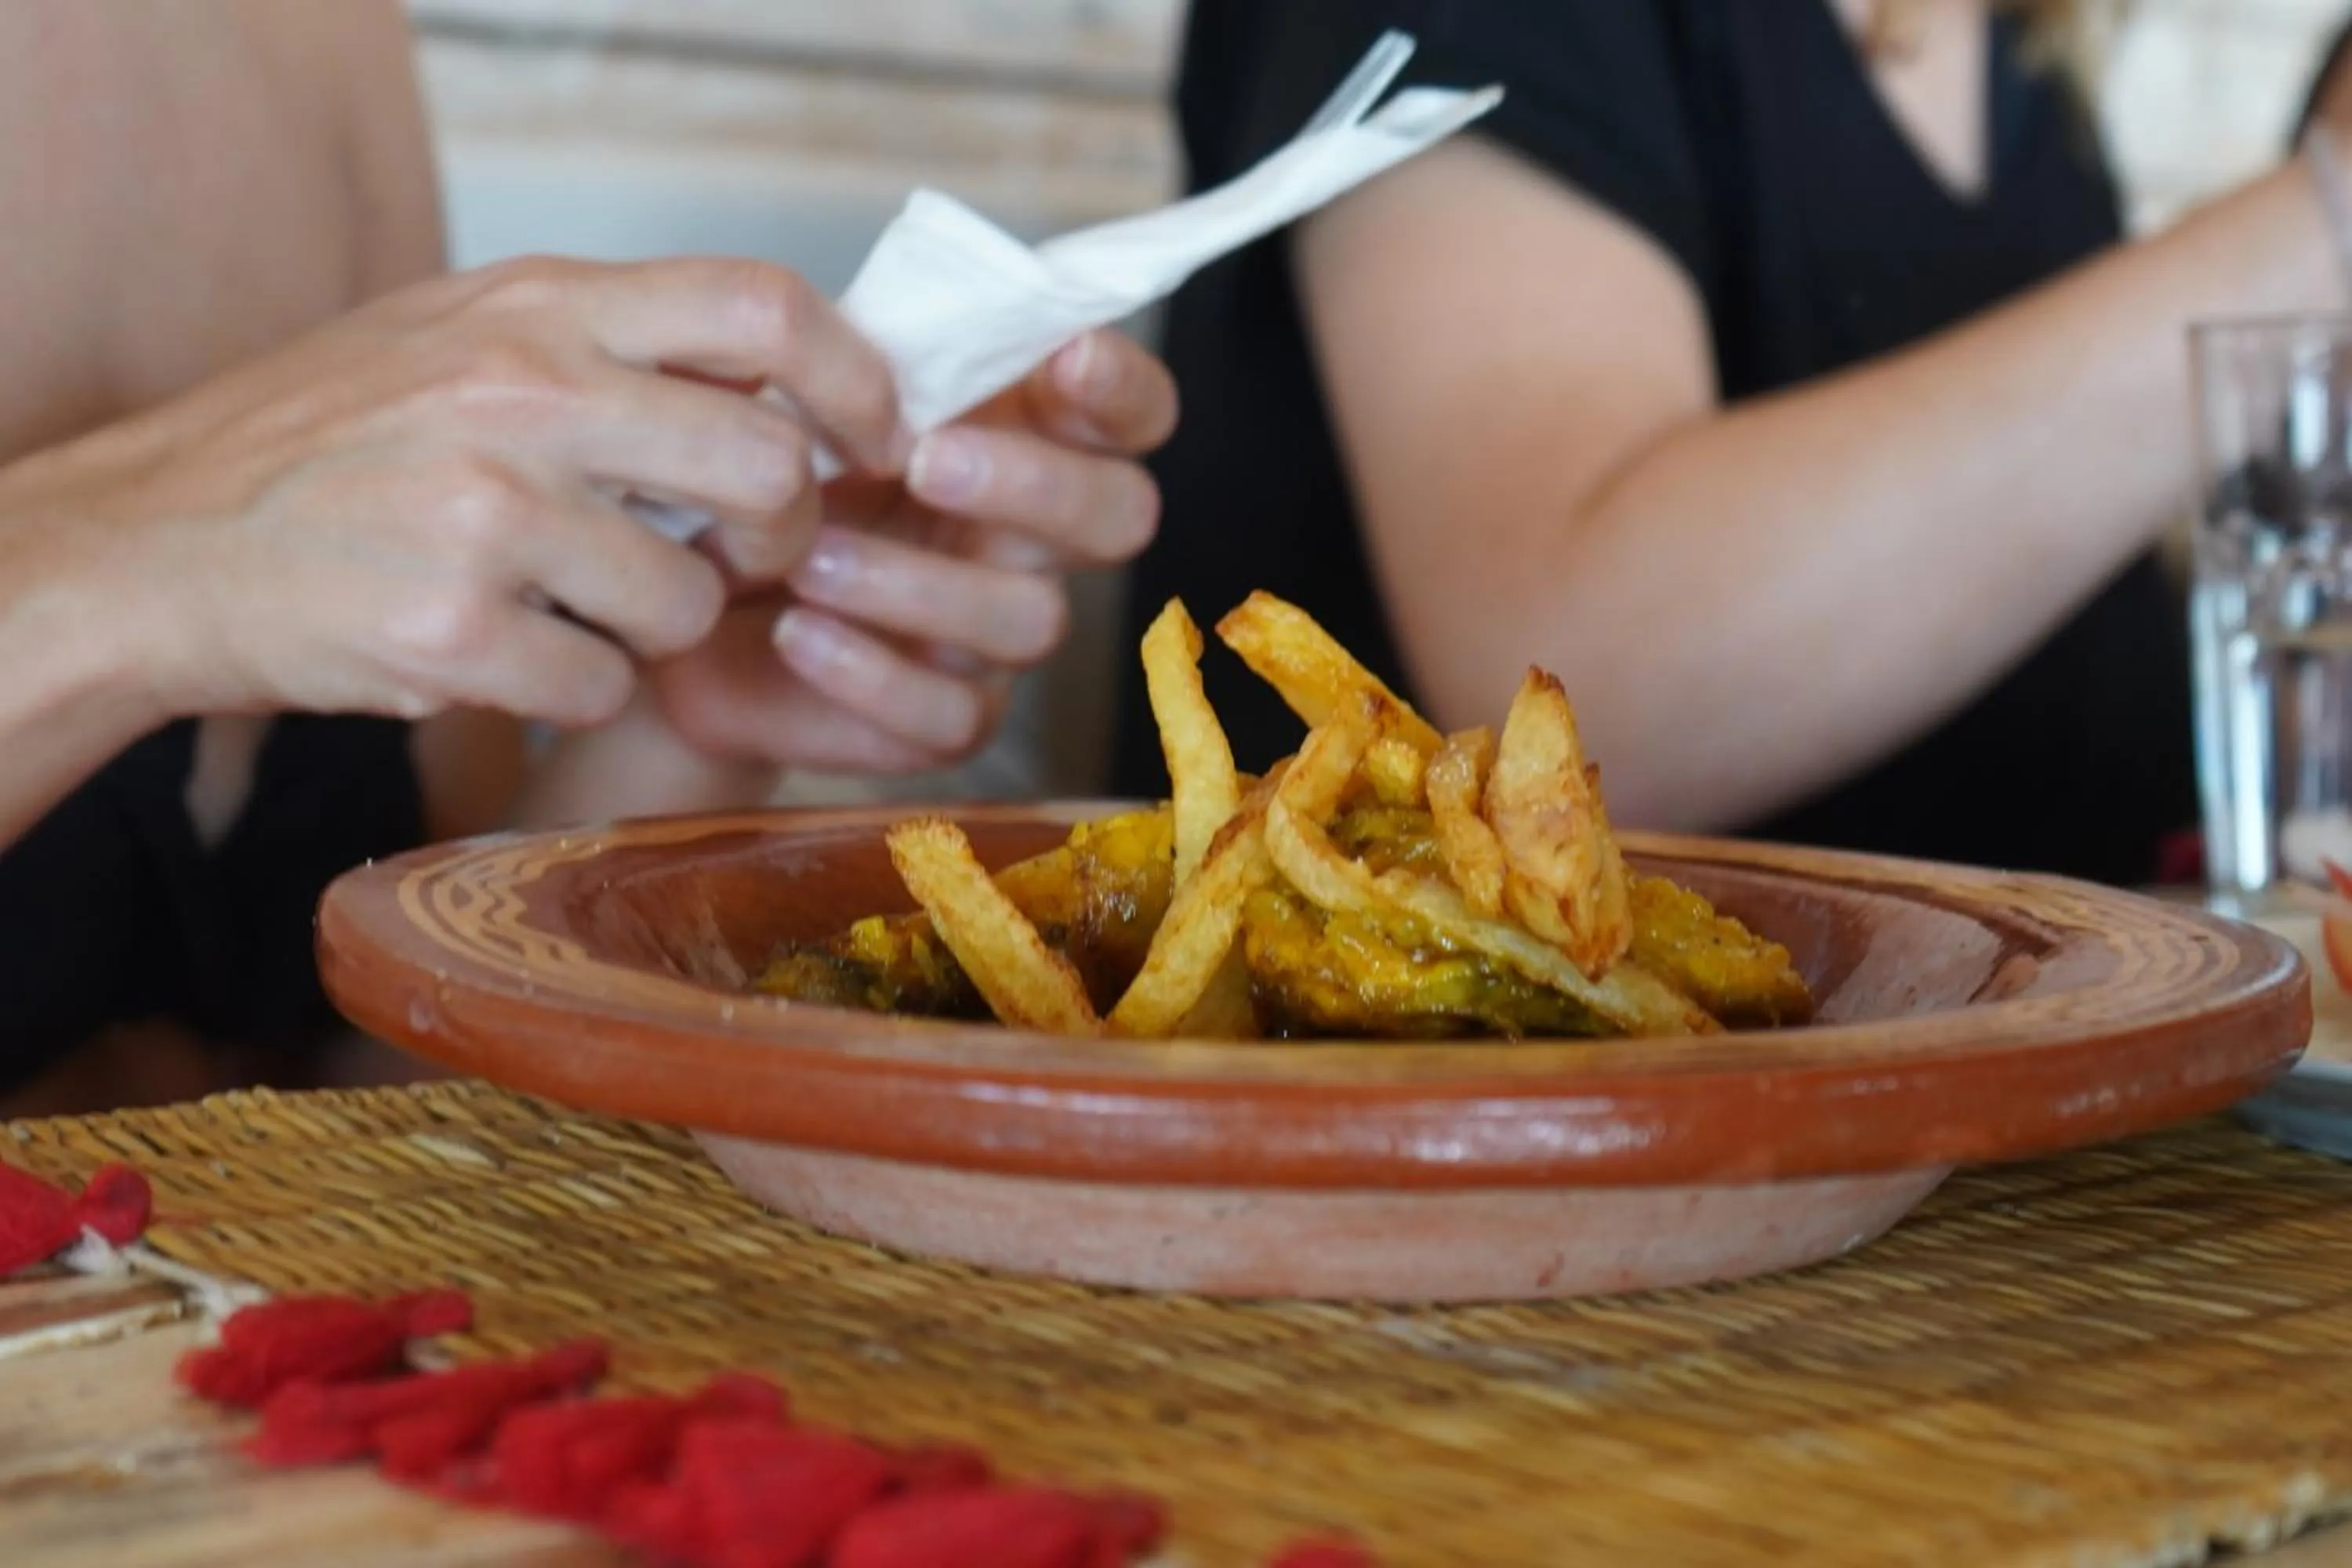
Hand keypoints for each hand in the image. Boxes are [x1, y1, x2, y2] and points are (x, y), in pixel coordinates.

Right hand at [1, 255, 905, 729]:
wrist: (157, 544)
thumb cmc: (330, 442)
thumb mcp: (464, 337)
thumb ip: (611, 347)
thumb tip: (782, 388)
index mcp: (538, 307)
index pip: (763, 309)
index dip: (856, 381)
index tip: (878, 442)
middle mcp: (521, 394)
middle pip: (767, 470)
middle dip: (780, 539)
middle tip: (739, 562)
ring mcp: (485, 513)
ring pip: (686, 604)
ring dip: (655, 630)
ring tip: (571, 607)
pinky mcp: (451, 630)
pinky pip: (599, 686)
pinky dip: (570, 688)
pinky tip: (505, 654)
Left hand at [649, 327, 1178, 771]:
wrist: (682, 590)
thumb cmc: (768, 469)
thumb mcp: (817, 388)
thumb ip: (883, 352)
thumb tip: (919, 314)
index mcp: (1025, 437)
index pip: (1132, 413)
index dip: (1121, 387)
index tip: (1064, 358)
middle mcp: (1033, 538)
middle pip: (1120, 516)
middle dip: (1037, 483)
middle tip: (925, 459)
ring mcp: (997, 636)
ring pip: (1030, 619)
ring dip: (917, 582)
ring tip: (808, 556)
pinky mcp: (943, 718)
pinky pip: (949, 713)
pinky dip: (869, 672)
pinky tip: (796, 633)